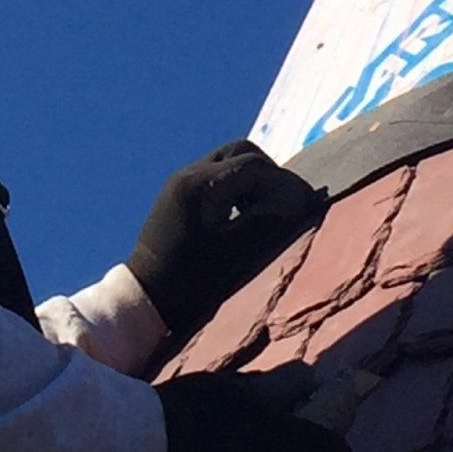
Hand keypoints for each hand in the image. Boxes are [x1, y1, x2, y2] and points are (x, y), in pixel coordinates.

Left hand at [127, 140, 327, 341]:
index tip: (307, 203)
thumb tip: (299, 200)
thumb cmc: (189, 281)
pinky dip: (236, 187)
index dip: (285, 182)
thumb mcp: (234, 254)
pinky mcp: (179, 194)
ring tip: (269, 210)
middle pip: (240, 153)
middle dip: (269, 174)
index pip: (253, 166)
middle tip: (287, 202)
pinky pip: (215, 176)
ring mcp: (181, 182)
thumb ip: (266, 221)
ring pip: (228, 161)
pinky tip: (246, 215)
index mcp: (200, 185)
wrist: (146, 298)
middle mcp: (188, 174)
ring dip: (253, 179)